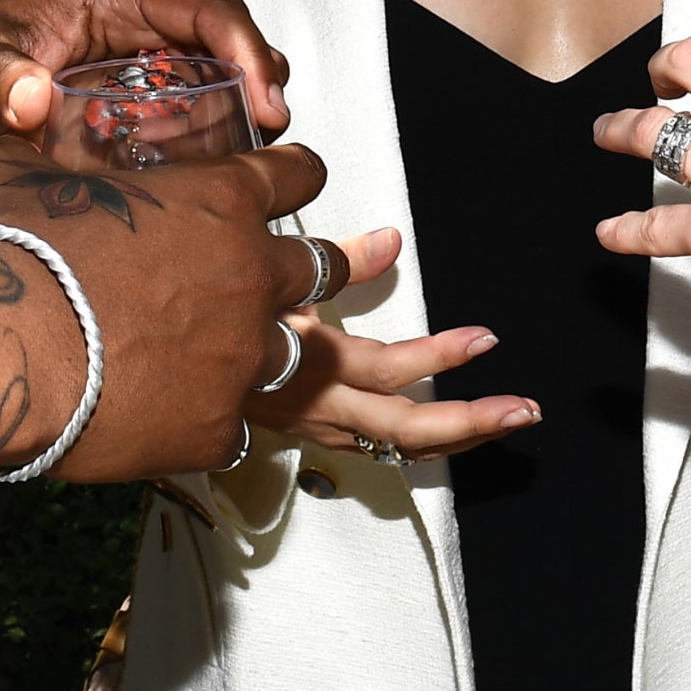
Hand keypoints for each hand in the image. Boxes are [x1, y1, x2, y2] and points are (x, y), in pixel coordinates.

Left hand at [0, 0, 290, 149]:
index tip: (264, 96)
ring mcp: (146, 49)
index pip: (202, 5)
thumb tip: (31, 99)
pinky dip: (209, 130)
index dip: (243, 45)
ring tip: (252, 151)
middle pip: (227, 32)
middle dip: (259, 76)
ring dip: (242, 104)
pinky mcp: (140, 86)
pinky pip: (191, 102)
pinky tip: (208, 167)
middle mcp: (144, 13)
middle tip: (271, 130)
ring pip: (219, 67)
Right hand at [0, 136, 349, 480]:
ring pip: (285, 352)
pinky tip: (173, 422)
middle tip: (302, 275)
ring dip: (255, 351)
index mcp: (223, 201)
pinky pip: (232, 429)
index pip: (298, 175)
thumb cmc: (11, 250)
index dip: (296, 175)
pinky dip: (208, 424)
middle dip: (318, 267)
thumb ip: (50, 152)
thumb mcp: (26, 173)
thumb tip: (24, 123)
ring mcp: (241, 356)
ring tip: (220, 359)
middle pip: (322, 267)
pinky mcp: (216, 427)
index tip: (296, 181)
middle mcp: (251, 275)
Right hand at [250, 225, 539, 461]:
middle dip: (469, 421)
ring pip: (399, 448)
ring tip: (511, 419)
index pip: (387, 370)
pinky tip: (462, 436)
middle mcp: (322, 408)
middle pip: (404, 429)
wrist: (166, 377)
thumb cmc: (221, 320)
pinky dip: (428, 444)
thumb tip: (393, 239)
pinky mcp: (321, 439)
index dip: (439, 357)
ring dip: (459, 437)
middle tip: (524, 409)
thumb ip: (338, 261)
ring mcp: (322, 432)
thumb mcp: (273, 281)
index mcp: (312, 365)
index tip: (487, 339)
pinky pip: (383, 451)